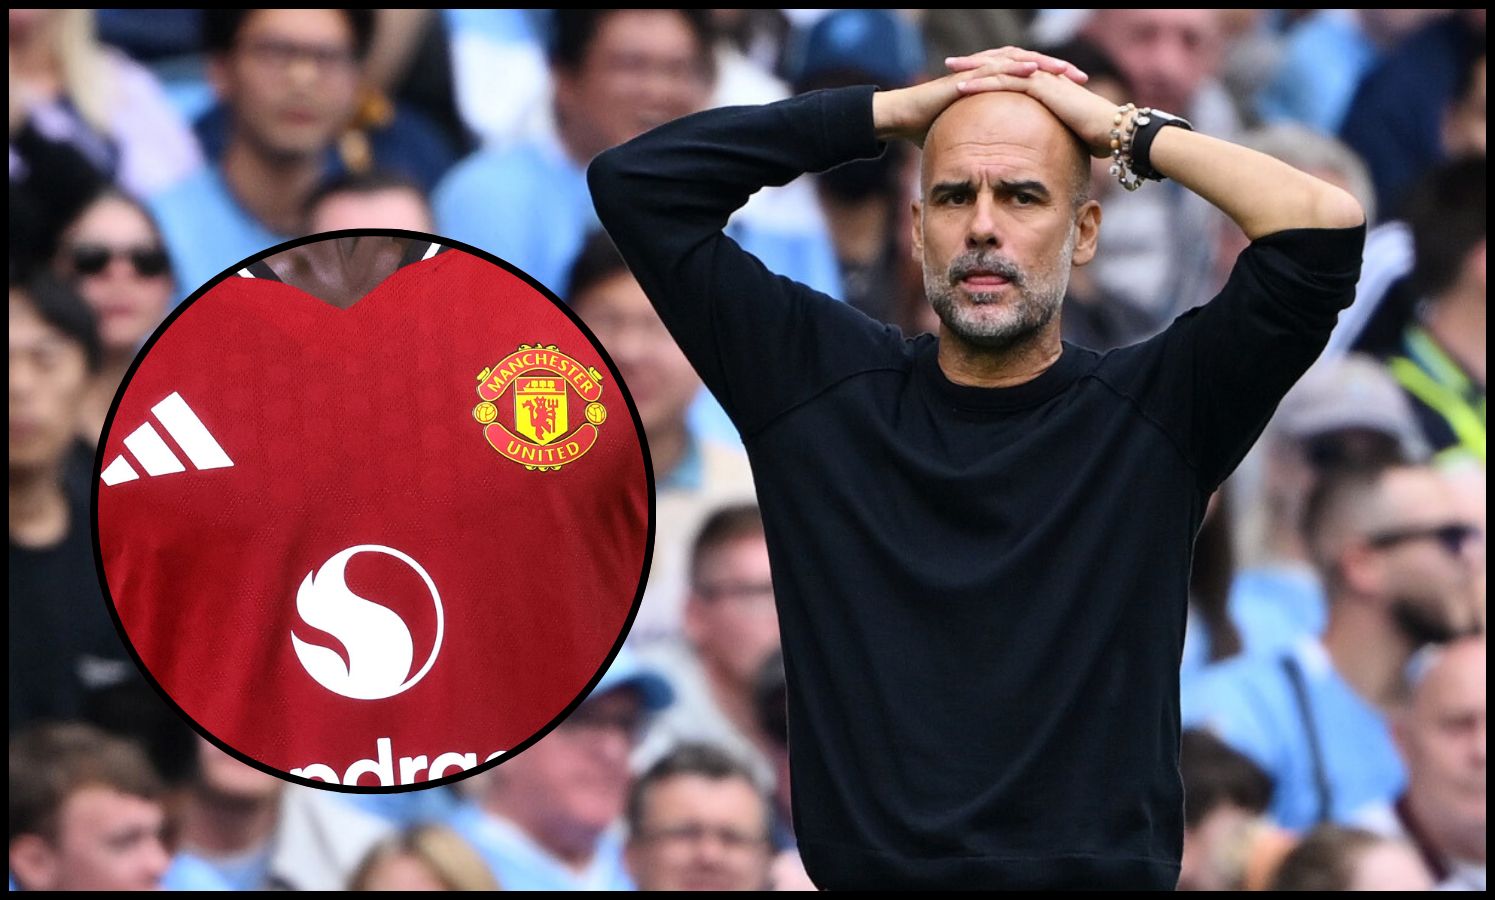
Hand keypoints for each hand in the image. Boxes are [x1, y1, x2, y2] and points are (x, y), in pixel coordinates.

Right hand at [872, 46, 1087, 146]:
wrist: (901, 120)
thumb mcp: (965, 140)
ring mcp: (975, 73)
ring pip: (1015, 61)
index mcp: (991, 88)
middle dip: (1056, 71)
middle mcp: (987, 76)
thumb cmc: (928, 130)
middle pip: (1029, 66)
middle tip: (1081, 78)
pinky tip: (1032, 70)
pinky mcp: (964, 76)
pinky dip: (1014, 67)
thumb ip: (982, 149)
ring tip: (1063, 70)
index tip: (1077, 96)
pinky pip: (993, 68)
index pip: (1029, 82)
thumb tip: (997, 171)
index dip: (1053, 86)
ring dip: (1041, 64)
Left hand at [945, 54, 1118, 157]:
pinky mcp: (1042, 86)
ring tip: (950, 68)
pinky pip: (1005, 81)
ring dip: (973, 67)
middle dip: (977, 63)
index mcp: (1048, 84)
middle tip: (952, 63)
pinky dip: (981, 82)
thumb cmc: (1097, 138)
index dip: (991, 73)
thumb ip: (1054, 133)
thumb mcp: (1068, 132)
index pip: (1014, 73)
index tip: (969, 76)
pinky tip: (961, 86)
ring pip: (1000, 67)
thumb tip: (1047, 148)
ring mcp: (1043, 78)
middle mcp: (1044, 75)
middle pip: (1003, 64)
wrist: (1116, 132)